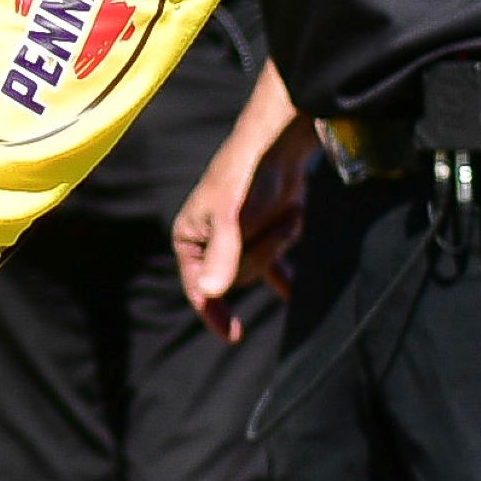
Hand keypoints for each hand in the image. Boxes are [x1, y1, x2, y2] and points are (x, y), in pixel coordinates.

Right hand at [174, 123, 304, 341]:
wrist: (280, 146)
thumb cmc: (245, 175)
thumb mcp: (230, 215)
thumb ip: (223, 254)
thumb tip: (210, 293)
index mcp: (188, 240)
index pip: (198, 288)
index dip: (214, 313)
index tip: (233, 335)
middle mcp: (210, 245)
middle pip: (237, 278)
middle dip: (261, 252)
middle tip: (272, 223)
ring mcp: (238, 242)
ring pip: (261, 269)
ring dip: (278, 243)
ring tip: (284, 214)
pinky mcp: (263, 236)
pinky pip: (275, 266)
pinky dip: (285, 275)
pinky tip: (292, 292)